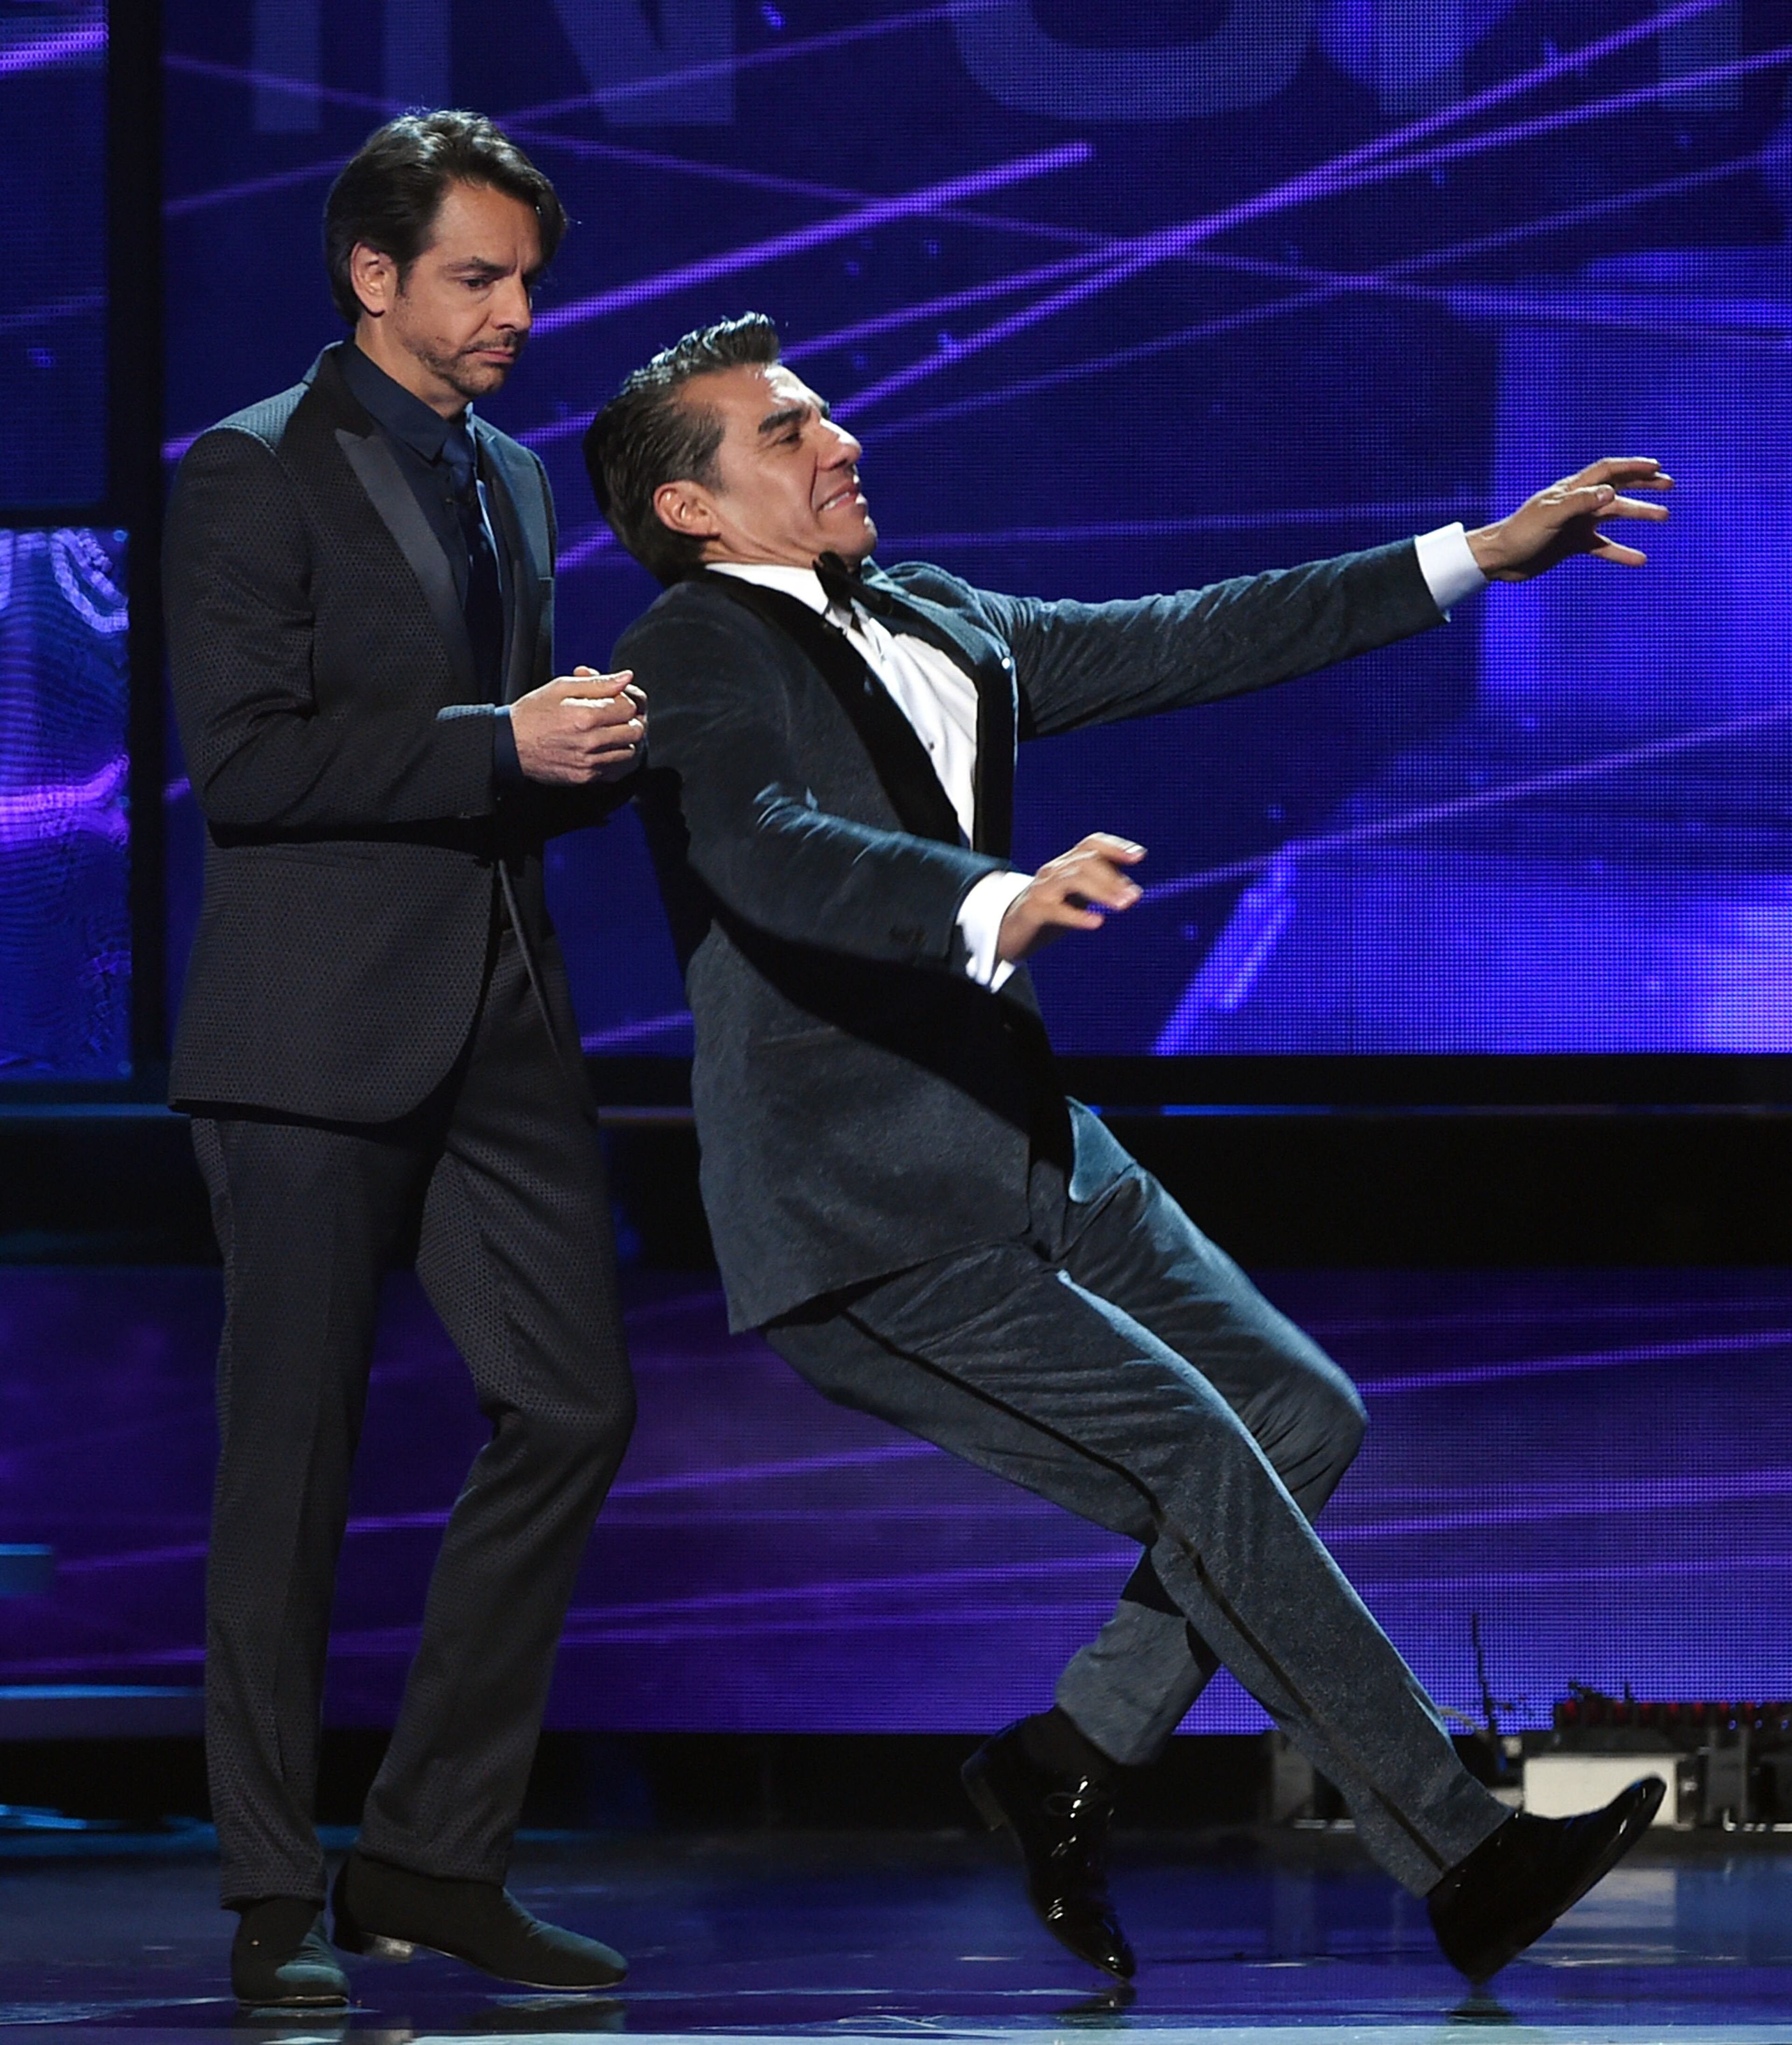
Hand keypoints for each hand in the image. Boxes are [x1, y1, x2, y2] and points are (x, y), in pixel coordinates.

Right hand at [511, 667, 645, 784]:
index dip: (625, 700)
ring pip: (630, 753)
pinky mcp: (585, 777)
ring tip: (610, 731)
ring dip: (626, 741)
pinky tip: (605, 749)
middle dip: (630, 720)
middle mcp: (591, 742)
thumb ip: (598, 683)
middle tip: (616, 715)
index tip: (614, 700)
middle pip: (635, 731)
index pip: (629, 707)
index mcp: (586, 715)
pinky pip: (617, 771)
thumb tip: (627, 677)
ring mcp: (589, 763)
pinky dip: (617, 759)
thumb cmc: (533, 713)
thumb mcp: (562, 687)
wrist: (510, 744)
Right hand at [996, 833, 1145, 963]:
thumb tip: (1132, 891)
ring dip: (1102, 890)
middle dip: (1113, 877)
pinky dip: (1078, 915)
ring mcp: (1042, 889)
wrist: (1010, 932)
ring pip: (1073, 879)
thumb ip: (1100, 889)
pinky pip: (1056, 910)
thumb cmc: (1049, 912)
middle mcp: (1054, 870)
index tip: (1139, 856)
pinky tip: (1097, 922)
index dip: (1115, 847)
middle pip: (1085, 862)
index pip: (1091, 844)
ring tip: (1123, 905)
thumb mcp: (1076, 896)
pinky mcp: (1032, 911)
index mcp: (1066, 863)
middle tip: (1134, 897)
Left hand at [1467, 457, 1671, 582]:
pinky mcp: (1572, 544)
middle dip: (1643, 485)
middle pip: (1616, 488)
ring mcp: (1576, 523)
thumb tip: (1611, 491)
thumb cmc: (1520, 533)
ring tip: (1664, 515)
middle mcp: (1577, 503)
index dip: (1632, 467)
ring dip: (1638, 513)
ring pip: (1614, 515)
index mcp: (1571, 490)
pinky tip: (1640, 559)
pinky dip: (1620, 551)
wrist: (1499, 560)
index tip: (1657, 468)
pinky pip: (1602, 546)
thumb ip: (1580, 503)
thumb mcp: (1550, 517)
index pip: (1607, 471)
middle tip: (1668, 485)